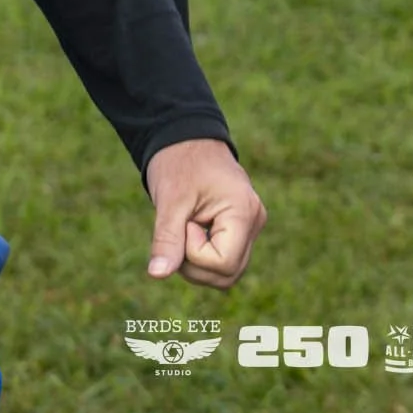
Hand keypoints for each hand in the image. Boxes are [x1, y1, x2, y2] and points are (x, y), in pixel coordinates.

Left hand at [144, 138, 264, 289]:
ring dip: (197, 263)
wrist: (186, 137)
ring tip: (186, 227)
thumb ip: (167, 239)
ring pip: (226, 272)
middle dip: (194, 264)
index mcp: (244, 212)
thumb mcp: (171, 200)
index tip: (184, 221)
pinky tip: (192, 230)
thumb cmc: (180, 163)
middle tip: (180, 228)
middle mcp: (254, 222)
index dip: (194, 252)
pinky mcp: (240, 229)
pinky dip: (201, 256)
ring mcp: (250, 227)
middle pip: (227, 274)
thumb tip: (157, 274)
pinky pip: (223, 260)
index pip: (223, 263)